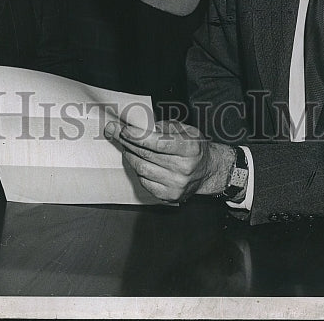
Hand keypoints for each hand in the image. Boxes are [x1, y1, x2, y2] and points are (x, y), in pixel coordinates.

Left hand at [105, 118, 233, 202]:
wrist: (207, 170)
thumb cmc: (194, 146)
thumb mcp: (184, 129)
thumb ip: (163, 127)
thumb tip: (138, 126)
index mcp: (189, 148)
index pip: (158, 142)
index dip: (138, 136)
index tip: (124, 129)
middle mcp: (184, 168)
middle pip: (146, 155)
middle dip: (128, 142)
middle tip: (116, 132)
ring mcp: (176, 185)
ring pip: (142, 169)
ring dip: (130, 156)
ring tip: (127, 146)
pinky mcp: (170, 196)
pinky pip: (145, 182)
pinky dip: (138, 170)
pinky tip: (138, 161)